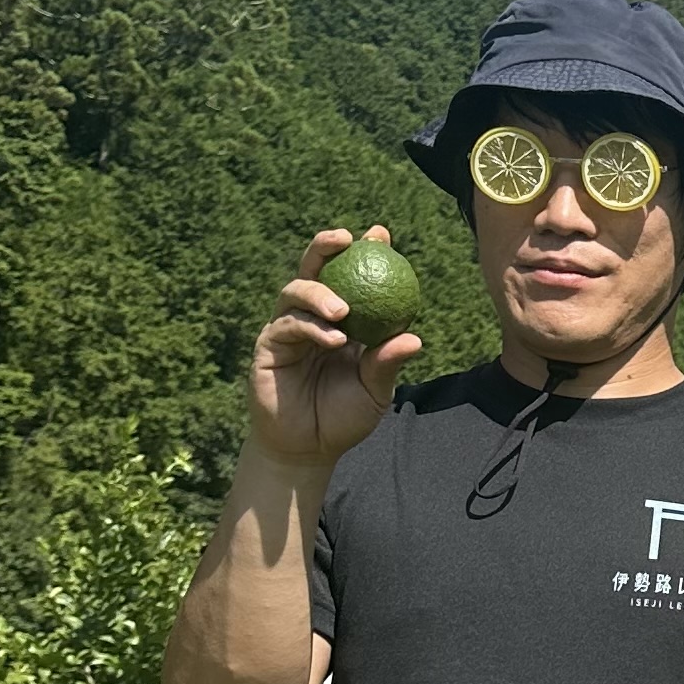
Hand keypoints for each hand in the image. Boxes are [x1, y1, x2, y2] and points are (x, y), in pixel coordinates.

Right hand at [248, 230, 421, 474]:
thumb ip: (388, 362)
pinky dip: (310, 327)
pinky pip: (287, 325)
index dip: (363, 249)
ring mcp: (288, 328)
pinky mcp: (268, 346)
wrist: (309, 449)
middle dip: (326, 246)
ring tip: (343, 309)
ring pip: (295, 291)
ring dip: (319, 293)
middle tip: (347, 238)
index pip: (351, 275)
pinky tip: (332, 336)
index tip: (380, 234)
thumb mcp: (375, 390)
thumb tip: (414, 338)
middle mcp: (312, 316)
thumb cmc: (344, 417)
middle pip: (313, 268)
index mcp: (342, 320)